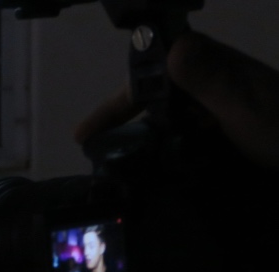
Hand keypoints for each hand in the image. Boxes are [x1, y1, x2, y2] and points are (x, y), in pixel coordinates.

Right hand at [74, 32, 278, 169]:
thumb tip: (171, 46)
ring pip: (173, 110)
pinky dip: (169, 144)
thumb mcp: (245, 108)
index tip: (85, 133)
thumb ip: (210, 79)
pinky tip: (162, 166)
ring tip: (120, 162)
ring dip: (146, 130)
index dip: (118, 99)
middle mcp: (218, 82)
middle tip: (94, 149)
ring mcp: (227, 105)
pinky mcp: (234, 127)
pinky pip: (190, 129)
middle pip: (158, 90)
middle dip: (124, 114)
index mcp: (216, 70)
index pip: (153, 70)